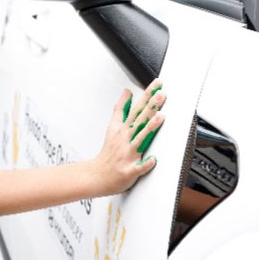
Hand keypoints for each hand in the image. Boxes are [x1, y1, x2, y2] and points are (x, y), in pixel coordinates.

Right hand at [89, 79, 164, 196]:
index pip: (137, 108)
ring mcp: (128, 154)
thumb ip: (121, 109)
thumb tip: (127, 92)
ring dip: (150, 128)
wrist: (98, 175)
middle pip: (140, 120)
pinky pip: (139, 167)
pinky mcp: (129, 170)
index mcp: (123, 129)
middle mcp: (126, 139)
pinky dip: (145, 164)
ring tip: (161, 117)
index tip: (156, 84)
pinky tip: (154, 160)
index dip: (147, 95)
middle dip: (151, 107)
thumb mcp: (112, 126)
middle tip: (161, 94)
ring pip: (140, 139)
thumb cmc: (108, 152)